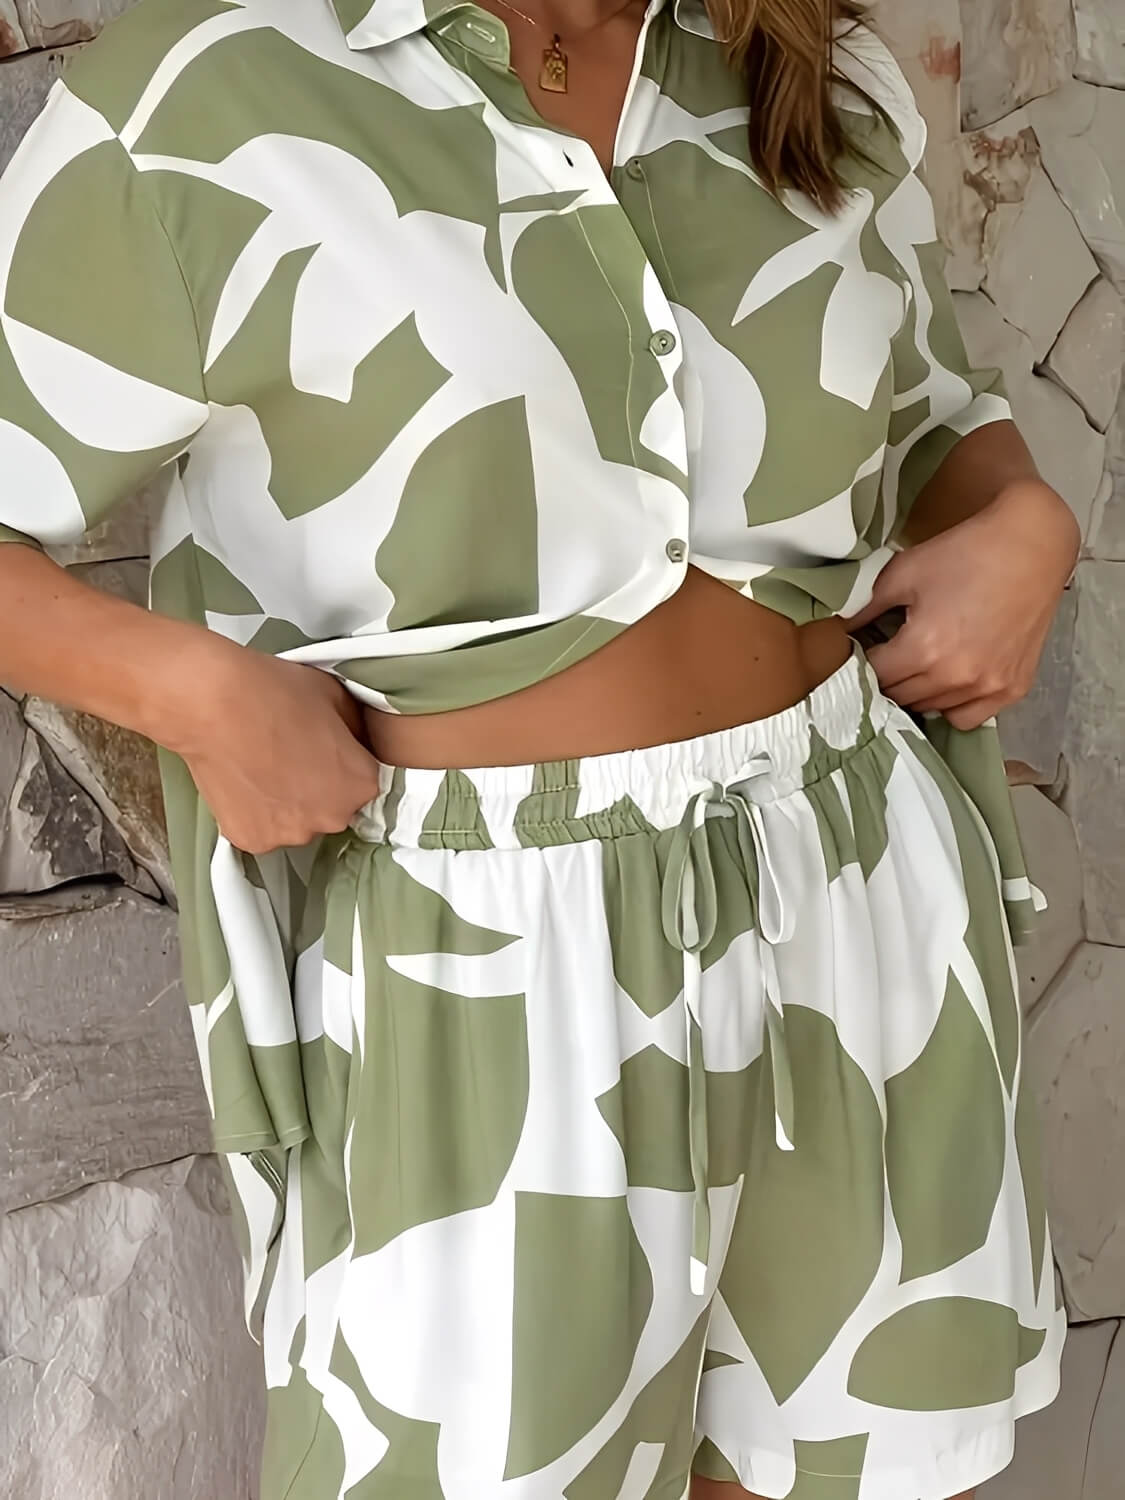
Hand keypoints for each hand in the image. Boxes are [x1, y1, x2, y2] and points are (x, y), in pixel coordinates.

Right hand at [171, 643, 383, 853]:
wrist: (213, 704)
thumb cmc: (274, 693)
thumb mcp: (337, 696)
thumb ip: (357, 728)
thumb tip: (356, 741)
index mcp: (362, 784)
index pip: (363, 781)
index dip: (342, 761)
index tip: (321, 748)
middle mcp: (333, 818)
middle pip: (333, 807)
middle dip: (318, 787)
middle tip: (290, 755)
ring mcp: (291, 834)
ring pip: (297, 822)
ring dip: (287, 803)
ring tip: (263, 767)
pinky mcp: (251, 840)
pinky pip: (262, 828)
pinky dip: (254, 811)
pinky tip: (244, 779)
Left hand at [843, 481, 1079, 730]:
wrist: (1031, 545)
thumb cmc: (965, 553)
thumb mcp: (903, 573)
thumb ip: (864, 607)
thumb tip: (837, 629)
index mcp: (924, 649)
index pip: (874, 677)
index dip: (863, 662)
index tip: (863, 650)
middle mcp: (955, 677)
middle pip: (900, 697)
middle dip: (888, 678)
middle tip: (890, 655)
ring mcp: (988, 687)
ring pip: (931, 709)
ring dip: (918, 692)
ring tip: (920, 663)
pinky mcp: (1012, 689)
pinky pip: (968, 717)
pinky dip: (953, 704)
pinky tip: (951, 679)